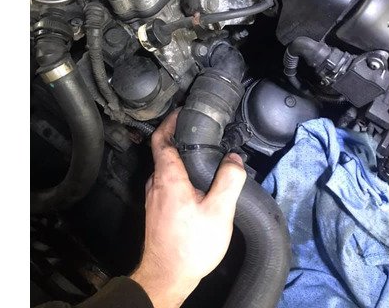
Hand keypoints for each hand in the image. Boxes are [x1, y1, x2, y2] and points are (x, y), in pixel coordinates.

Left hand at [130, 109, 246, 307]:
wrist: (167, 277)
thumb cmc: (190, 246)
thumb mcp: (219, 211)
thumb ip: (229, 180)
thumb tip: (235, 160)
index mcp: (168, 178)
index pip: (162, 139)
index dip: (171, 121)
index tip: (182, 111)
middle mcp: (156, 185)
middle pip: (163, 151)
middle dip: (178, 137)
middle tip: (197, 129)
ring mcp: (153, 199)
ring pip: (165, 169)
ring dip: (179, 157)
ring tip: (200, 154)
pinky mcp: (156, 212)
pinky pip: (166, 184)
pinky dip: (179, 174)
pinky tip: (195, 184)